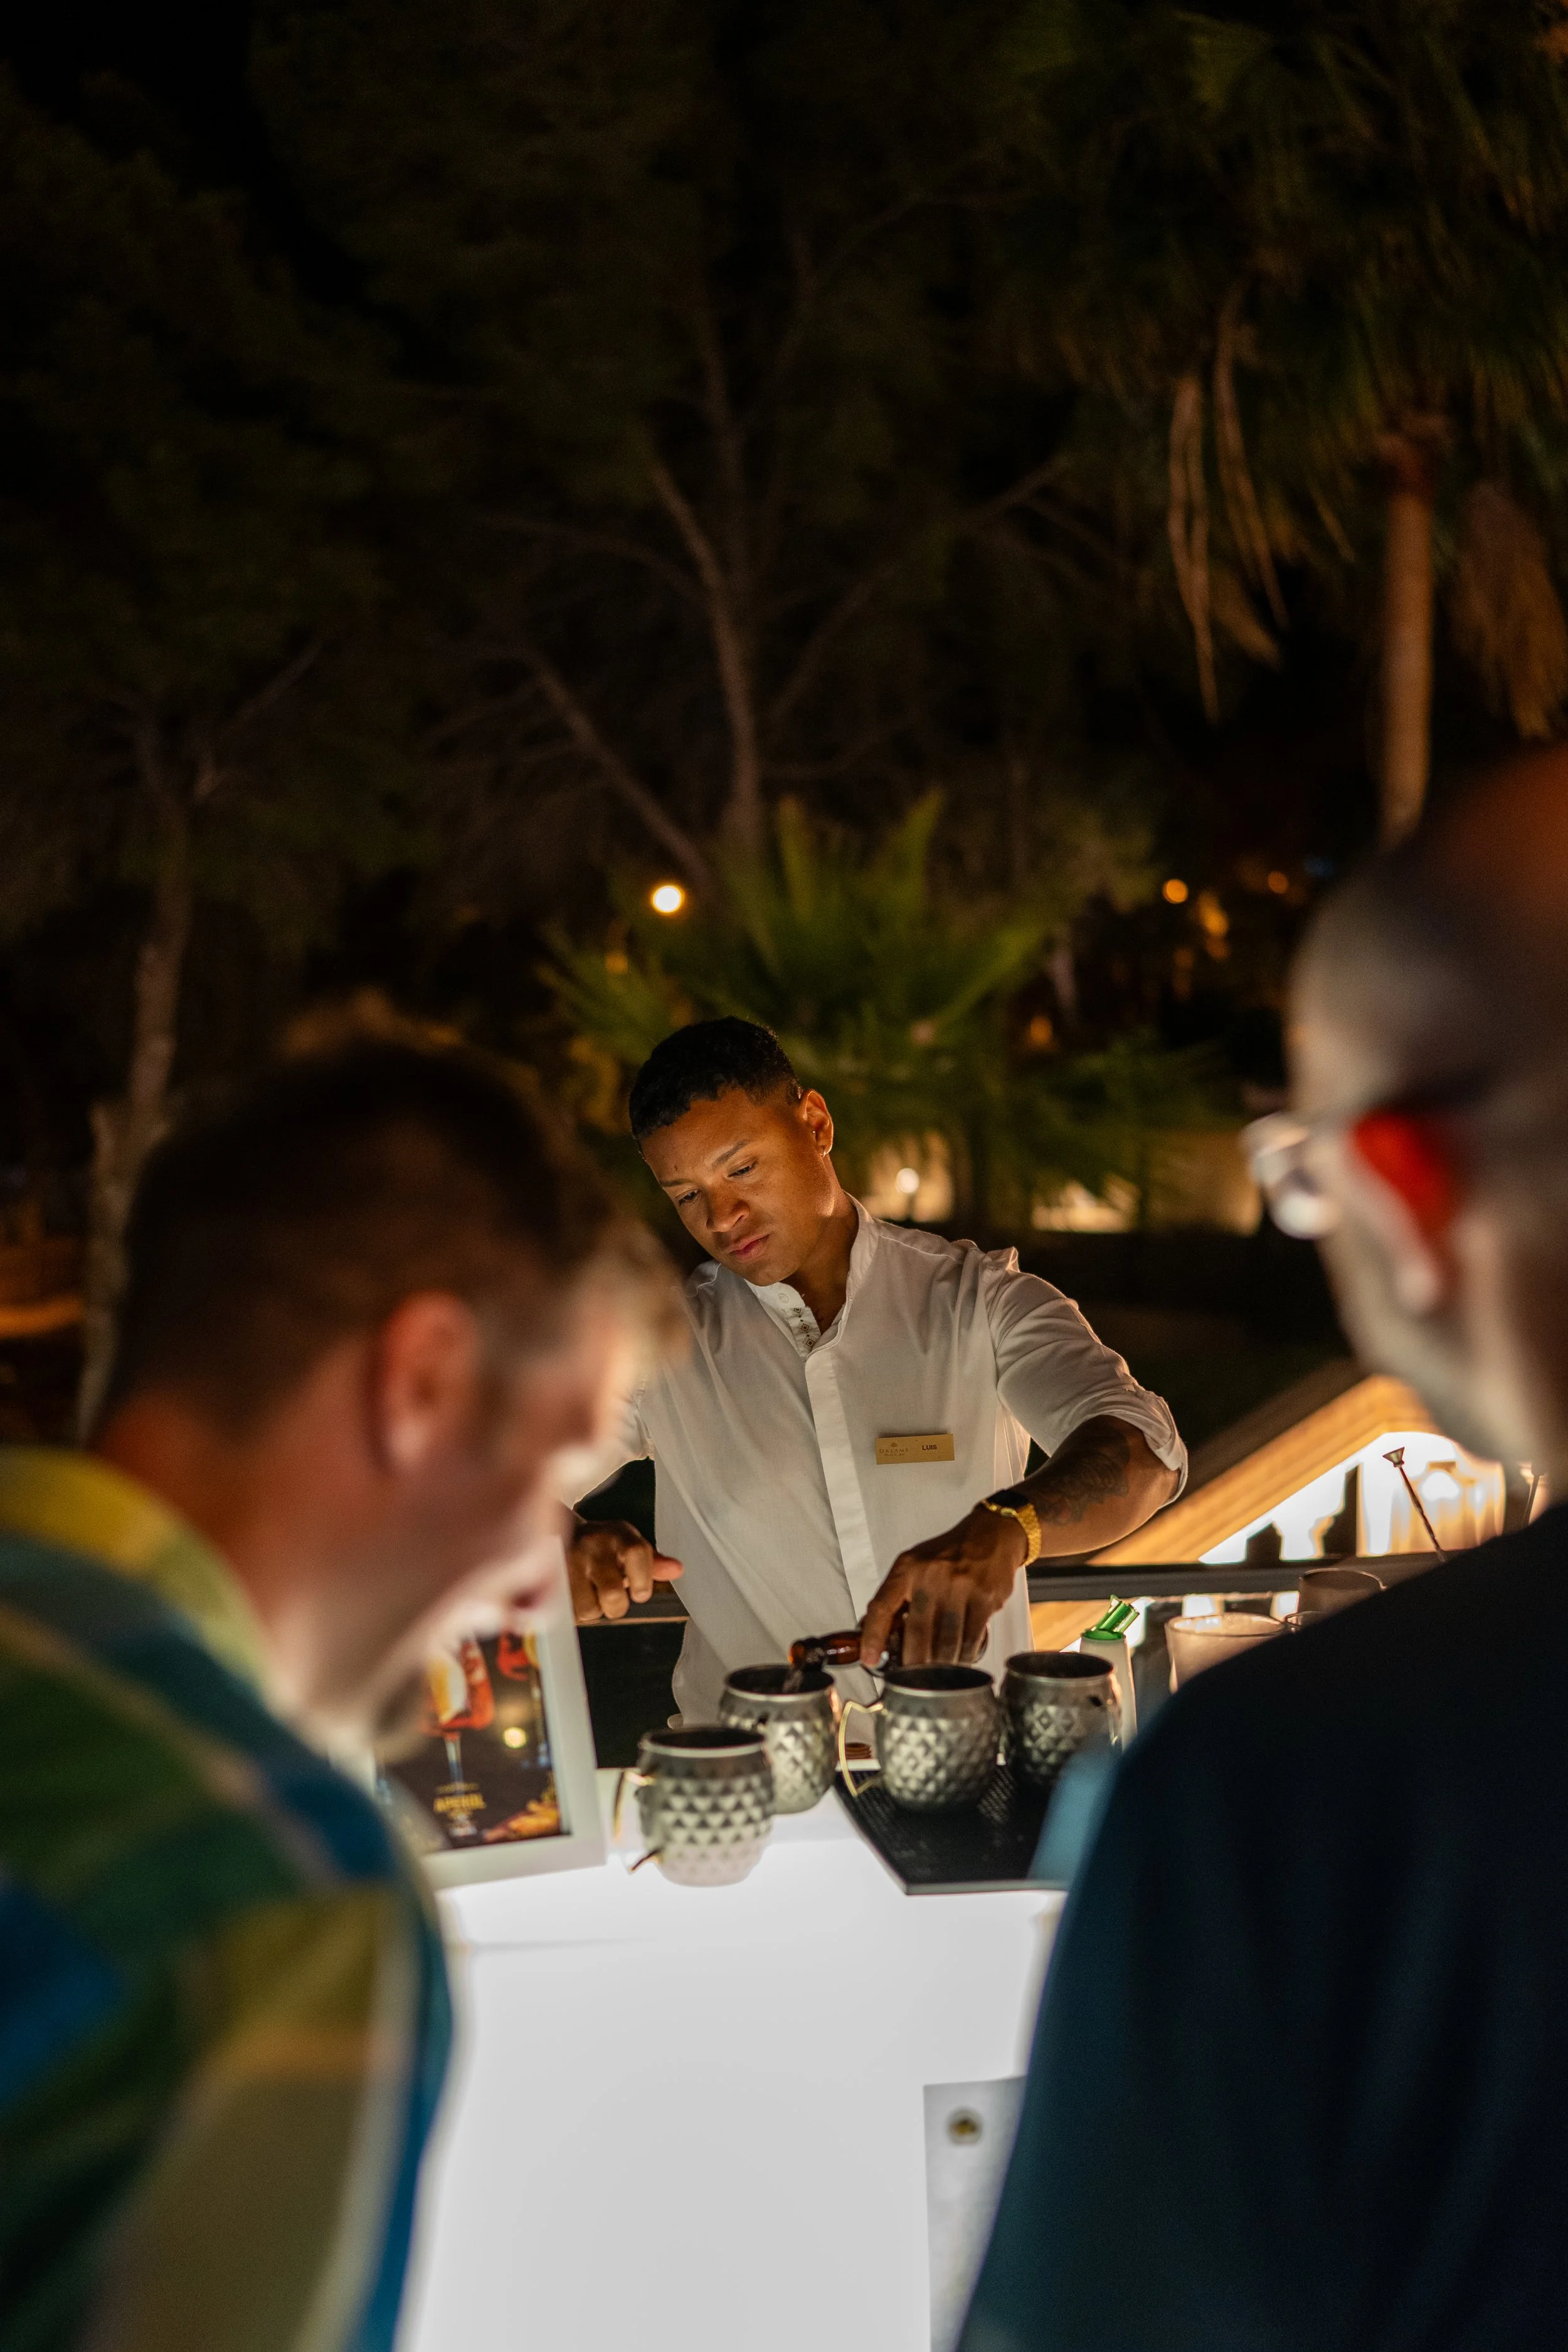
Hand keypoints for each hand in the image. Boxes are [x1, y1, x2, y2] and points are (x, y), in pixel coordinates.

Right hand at [567, 1518, 682, 1622]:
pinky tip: (576, 1595)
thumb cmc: (603, 1545)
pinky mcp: (551, 1580)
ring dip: (594, 1609)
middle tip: (613, 1598)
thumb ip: (653, 1562)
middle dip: (617, 1606)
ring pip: (589, 1609)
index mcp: (618, 1535)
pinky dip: (575, 1611)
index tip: (639, 1591)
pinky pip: (569, 1612)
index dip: (642, 1581)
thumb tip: (676, 1569)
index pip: (637, 1553)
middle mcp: (592, 1546)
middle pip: (613, 1594)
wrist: (563, 1534)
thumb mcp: (629, 1545)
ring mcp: (568, 1562)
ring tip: (591, 1594)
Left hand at [859, 1505, 1026, 1668]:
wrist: (992, 1535)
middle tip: (911, 1679)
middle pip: (917, 1632)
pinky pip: (971, 1638)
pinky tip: (960, 1661)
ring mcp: (960, 1587)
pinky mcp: (984, 1598)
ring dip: (941, 1664)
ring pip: (946, 1641)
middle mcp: (931, 1576)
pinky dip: (964, 1656)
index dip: (873, 1637)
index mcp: (907, 1568)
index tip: (870, 1660)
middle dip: (913, 1663)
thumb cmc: (948, 1554)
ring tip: (937, 1675)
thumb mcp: (915, 1564)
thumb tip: (877, 1634)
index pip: (882, 1606)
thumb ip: (897, 1595)